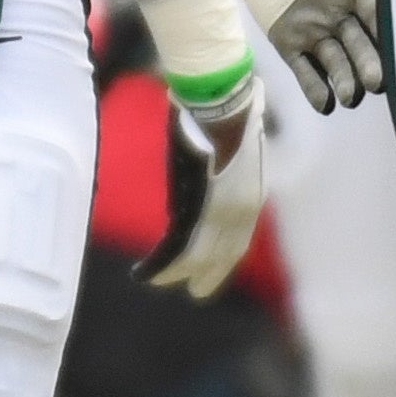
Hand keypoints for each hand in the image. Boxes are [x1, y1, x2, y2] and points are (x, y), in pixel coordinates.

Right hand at [143, 70, 268, 297]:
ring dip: (176, 273)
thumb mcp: (236, 141)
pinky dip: (160, 264)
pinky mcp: (196, 209)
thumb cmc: (228, 110)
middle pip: (223, 253)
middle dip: (209, 274)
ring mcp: (219, 212)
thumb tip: (224, 154)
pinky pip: (176, 247)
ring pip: (197, 254)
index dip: (226, 257)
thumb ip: (230, 156)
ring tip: (160, 284)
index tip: (215, 270)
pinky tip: (144, 274)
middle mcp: (241, 209)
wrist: (223, 103)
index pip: (239, 236)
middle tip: (198, 293)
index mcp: (251, 193)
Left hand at [212, 0, 382, 110]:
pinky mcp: (292, 40)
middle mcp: (341, 8)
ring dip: (344, 78)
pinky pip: (306, 67)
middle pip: (360, 39)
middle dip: (369, 60)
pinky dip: (315, 85)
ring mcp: (317, 27)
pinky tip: (325, 104)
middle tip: (378, 82)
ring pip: (336, 58)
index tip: (395, 41)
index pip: (373, 4)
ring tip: (352, 96)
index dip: (382, 23)